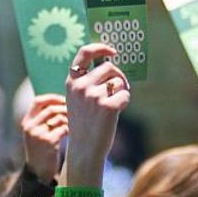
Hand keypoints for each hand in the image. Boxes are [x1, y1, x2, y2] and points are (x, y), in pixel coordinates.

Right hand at [21, 94, 67, 182]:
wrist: (37, 172)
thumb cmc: (41, 150)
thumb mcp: (36, 133)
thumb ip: (43, 119)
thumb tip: (62, 103)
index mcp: (26, 122)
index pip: (38, 101)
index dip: (52, 98)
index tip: (64, 100)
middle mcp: (30, 127)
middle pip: (51, 109)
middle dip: (65, 109)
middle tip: (74, 114)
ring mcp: (38, 135)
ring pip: (58, 118)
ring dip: (69, 120)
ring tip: (73, 124)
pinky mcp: (48, 142)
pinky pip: (63, 129)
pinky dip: (70, 129)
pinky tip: (72, 133)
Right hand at [64, 44, 130, 179]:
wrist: (84, 148)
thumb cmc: (85, 122)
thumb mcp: (79, 99)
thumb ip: (89, 81)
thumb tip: (110, 63)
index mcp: (72, 82)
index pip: (84, 53)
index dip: (100, 47)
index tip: (112, 51)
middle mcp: (81, 86)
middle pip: (109, 67)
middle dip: (118, 76)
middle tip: (119, 88)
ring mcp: (94, 96)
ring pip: (119, 81)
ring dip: (122, 90)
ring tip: (114, 104)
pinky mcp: (108, 106)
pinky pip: (125, 94)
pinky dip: (125, 102)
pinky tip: (116, 113)